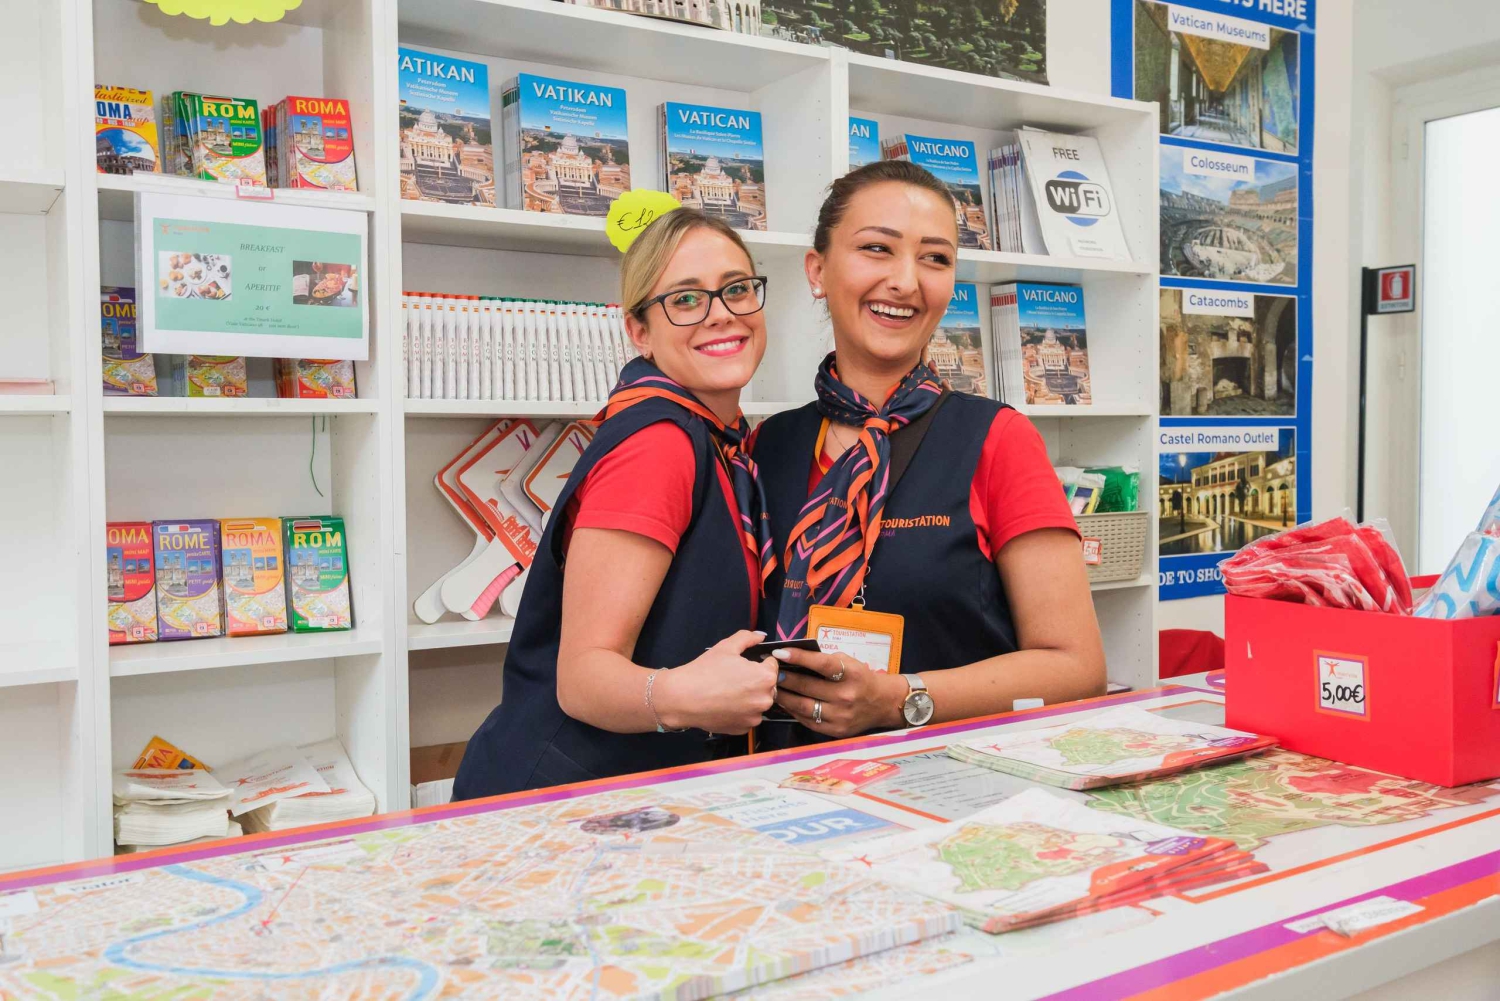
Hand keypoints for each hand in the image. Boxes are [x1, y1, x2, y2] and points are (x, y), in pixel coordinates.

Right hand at [654, 630, 777, 734]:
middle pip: (768, 686)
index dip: (758, 662)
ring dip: (750, 697)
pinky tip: (725, 705)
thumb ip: (747, 638)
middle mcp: (765, 699)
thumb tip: (761, 635)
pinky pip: (748, 716)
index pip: (772, 665)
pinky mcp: (744, 729)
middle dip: (756, 681)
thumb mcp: (726, 647)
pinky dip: (740, 712)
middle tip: (733, 678)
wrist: (682, 698)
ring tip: (728, 692)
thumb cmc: (705, 670)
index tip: (743, 665)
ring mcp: (755, 717)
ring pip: (758, 702)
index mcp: (765, 677)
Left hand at [772, 649, 904, 737]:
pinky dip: (793, 711)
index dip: (799, 657)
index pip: (821, 664)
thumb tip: (793, 656)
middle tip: (769, 671)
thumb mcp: (849, 662)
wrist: (883, 703)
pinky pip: (808, 720)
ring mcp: (840, 716)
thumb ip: (825, 660)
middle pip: (808, 687)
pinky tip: (786, 702)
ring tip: (772, 688)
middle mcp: (846, 696)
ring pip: (803, 707)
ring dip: (784, 696)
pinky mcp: (835, 730)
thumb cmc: (861, 678)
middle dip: (784, 678)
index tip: (779, 652)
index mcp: (851, 674)